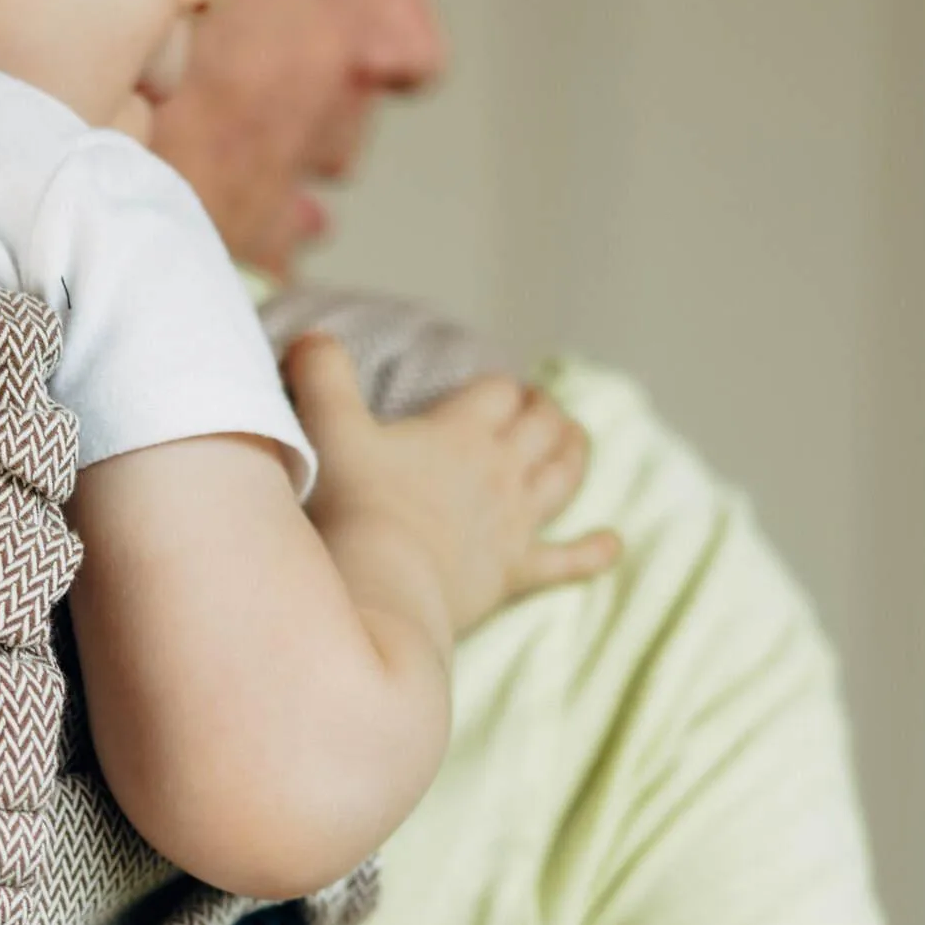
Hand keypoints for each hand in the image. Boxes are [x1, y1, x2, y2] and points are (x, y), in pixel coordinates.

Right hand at [288, 332, 619, 639]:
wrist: (381, 587)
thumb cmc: (355, 508)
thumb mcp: (329, 430)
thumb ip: (322, 376)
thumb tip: (311, 337)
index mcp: (461, 433)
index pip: (498, 392)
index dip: (500, 388)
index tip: (495, 391)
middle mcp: (499, 471)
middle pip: (543, 427)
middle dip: (545, 413)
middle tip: (539, 410)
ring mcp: (513, 523)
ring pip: (563, 477)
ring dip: (573, 456)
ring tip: (574, 444)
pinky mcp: (515, 572)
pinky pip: (566, 559)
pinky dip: (592, 552)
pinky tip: (613, 544)